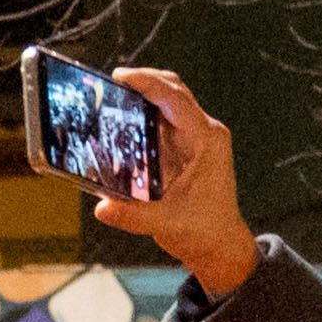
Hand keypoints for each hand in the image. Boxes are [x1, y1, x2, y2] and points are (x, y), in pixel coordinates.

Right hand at [93, 68, 262, 298]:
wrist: (220, 245)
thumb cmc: (202, 231)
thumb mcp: (165, 224)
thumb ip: (132, 216)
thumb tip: (101, 207)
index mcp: (207, 142)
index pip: (176, 99)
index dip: (148, 83)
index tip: (121, 77)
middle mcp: (204, 134)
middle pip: (173, 91)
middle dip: (144, 81)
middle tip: (111, 82)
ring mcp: (196, 139)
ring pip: (168, 102)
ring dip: (142, 96)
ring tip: (111, 97)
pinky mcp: (185, 148)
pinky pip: (163, 121)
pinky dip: (142, 115)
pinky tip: (121, 121)